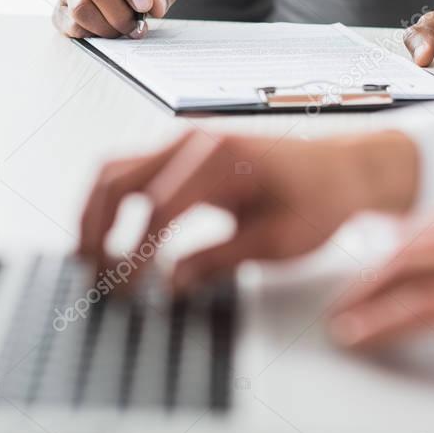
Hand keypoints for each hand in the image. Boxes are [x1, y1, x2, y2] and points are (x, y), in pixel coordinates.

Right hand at [46, 0, 179, 38]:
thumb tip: (157, 7)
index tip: (144, 6)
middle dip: (120, 13)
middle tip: (135, 27)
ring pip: (80, 8)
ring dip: (106, 27)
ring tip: (121, 31)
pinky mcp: (59, 8)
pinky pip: (70, 25)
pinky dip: (91, 34)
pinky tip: (105, 32)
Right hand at [78, 130, 418, 292]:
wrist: (342, 170)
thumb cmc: (319, 199)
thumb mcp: (274, 243)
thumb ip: (216, 262)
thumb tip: (169, 283)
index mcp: (220, 159)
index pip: (156, 210)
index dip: (133, 256)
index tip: (126, 292)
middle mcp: (196, 141)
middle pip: (118, 179)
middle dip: (95, 230)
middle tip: (91, 277)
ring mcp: (188, 141)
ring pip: (118, 169)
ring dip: (97, 212)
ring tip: (92, 258)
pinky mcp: (187, 152)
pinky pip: (136, 169)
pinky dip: (116, 201)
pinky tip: (114, 235)